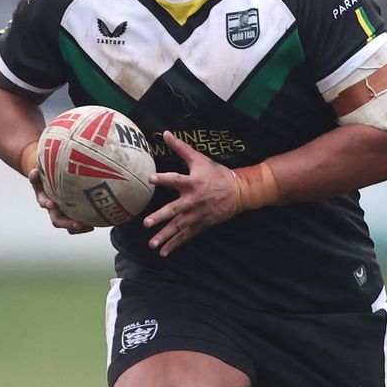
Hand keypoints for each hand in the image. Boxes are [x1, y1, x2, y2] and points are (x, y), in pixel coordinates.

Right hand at [28, 167, 93, 234]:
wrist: (49, 183)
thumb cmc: (46, 178)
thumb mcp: (38, 175)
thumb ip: (35, 175)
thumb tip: (34, 172)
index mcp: (44, 199)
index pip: (44, 203)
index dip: (46, 203)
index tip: (51, 204)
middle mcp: (53, 209)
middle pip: (57, 220)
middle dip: (67, 223)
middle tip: (78, 224)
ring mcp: (63, 214)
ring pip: (67, 227)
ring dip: (77, 228)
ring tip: (88, 226)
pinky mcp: (71, 216)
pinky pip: (76, 226)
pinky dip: (84, 227)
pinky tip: (92, 225)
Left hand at [143, 131, 240, 255]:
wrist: (238, 192)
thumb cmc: (216, 174)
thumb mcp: (200, 159)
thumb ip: (181, 148)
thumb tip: (165, 133)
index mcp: (192, 183)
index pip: (175, 179)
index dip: (163, 178)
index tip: (150, 178)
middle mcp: (192, 200)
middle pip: (174, 210)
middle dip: (161, 217)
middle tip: (147, 222)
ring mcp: (196, 215)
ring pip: (178, 227)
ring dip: (165, 236)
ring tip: (152, 244)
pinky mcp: (200, 224)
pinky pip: (186, 236)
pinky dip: (175, 244)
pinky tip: (163, 252)